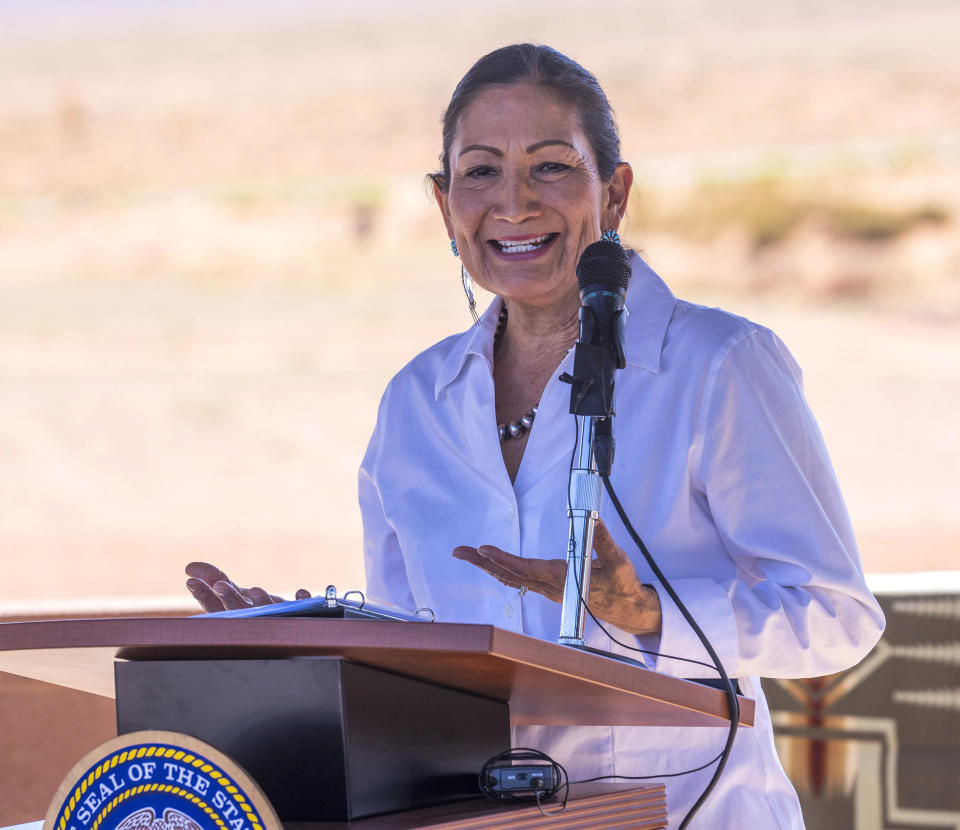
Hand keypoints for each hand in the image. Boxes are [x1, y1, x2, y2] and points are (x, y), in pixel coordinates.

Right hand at [185, 562, 311, 612]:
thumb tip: (190, 567)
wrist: (291, 624)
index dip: (203, 594)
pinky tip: (301, 592)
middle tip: (220, 586)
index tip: (191, 581)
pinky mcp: (299, 615)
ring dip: (261, 601)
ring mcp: (275, 617)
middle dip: (228, 598)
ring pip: (267, 611)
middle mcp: (253, 618)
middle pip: (238, 610)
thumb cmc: (258, 609)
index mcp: (235, 613)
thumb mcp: (236, 593)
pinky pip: (301, 608)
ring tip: (256, 590)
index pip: (215, 607)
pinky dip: (301, 600)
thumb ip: (215, 580)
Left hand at [452, 519, 660, 635]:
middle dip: (483, 562)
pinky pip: (519, 581)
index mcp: (563, 579)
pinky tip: (491, 564)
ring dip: (488, 566)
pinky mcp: (550, 588)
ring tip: (466, 554)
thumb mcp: (618, 561)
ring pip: (511, 578)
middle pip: (510, 575)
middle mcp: (550, 587)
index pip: (527, 569)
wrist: (628, 610)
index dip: (504, 559)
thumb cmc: (622, 585)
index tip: (483, 549)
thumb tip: (594, 518)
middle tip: (458, 551)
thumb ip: (604, 540)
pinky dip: (502, 570)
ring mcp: (548, 590)